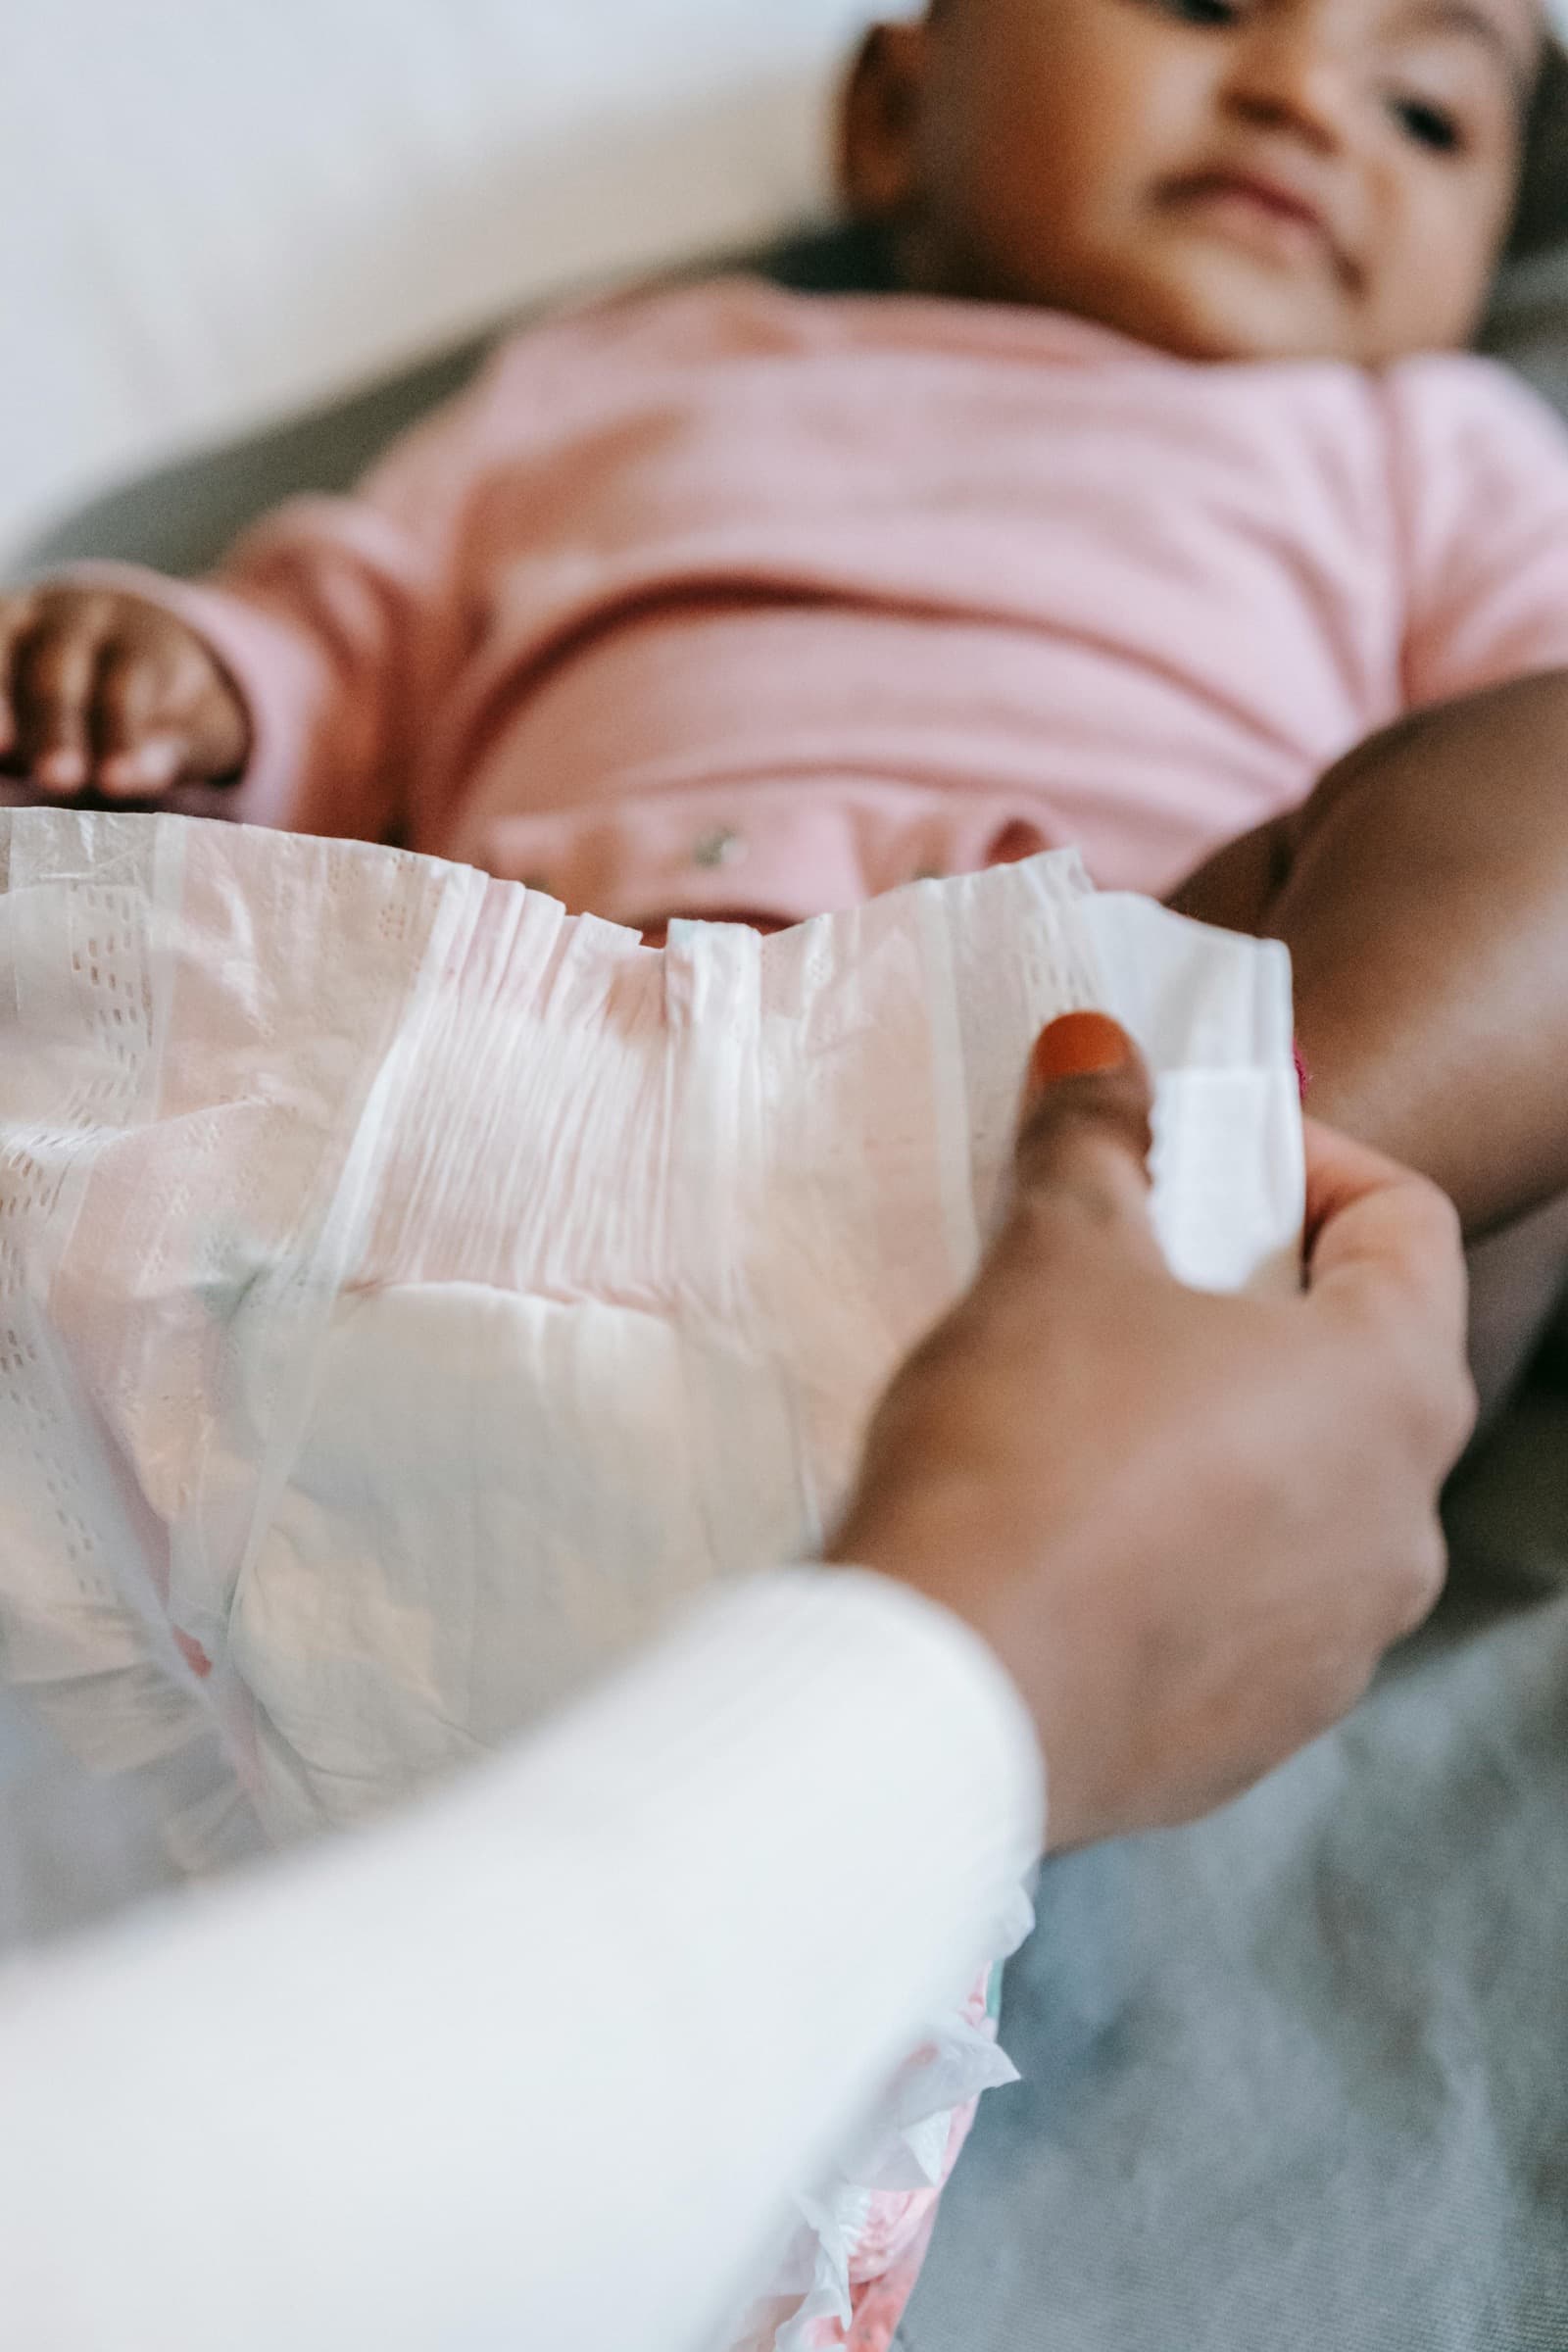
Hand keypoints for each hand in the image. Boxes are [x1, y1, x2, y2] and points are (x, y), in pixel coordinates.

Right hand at [0, 586, 248, 800]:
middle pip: (59, 667)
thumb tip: (130, 779)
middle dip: (56, 725)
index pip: (130, 682)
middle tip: (58, 779)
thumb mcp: (197, 724)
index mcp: (142, 636)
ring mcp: (26, 618)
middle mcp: (78, 616)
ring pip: (2, 647)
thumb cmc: (175, 702)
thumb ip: (171, 750)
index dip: (121, 733)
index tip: (115, 783)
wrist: (136, 638)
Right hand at [830, 1013, 1475, 1851]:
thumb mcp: (1053, 1256)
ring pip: (1302, 1493)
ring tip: (1082, 1414)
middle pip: (1356, 1360)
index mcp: (1393, 1387)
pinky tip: (1071, 1540)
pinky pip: (1243, 1608)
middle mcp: (1405, 1524)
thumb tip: (1098, 1046)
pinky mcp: (1257, 1732)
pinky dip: (1182, 1554)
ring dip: (1218, 1433)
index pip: (1407, 1221)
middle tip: (1122, 1275)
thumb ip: (1093, 1137)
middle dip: (1246, 1300)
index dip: (1302, 1158)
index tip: (1195, 1154)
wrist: (947, 1694)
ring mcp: (1340, 1644)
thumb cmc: (1023, 1448)